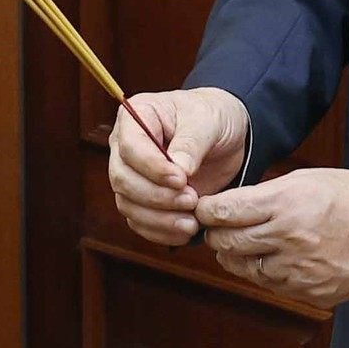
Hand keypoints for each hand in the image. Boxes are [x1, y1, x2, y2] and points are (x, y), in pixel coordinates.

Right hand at [108, 88, 250, 247]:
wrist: (226, 138)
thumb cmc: (213, 119)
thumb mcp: (209, 121)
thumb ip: (192, 143)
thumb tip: (179, 169)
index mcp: (137, 116)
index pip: (130, 146)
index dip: (152, 167)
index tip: (182, 179)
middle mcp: (125, 146)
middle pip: (122, 178)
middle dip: (156, 196)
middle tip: (191, 199)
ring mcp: (131, 174)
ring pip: (127, 204)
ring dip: (158, 219)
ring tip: (192, 221)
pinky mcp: (141, 199)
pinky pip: (138, 221)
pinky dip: (160, 231)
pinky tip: (184, 231)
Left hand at [198, 168, 348, 308]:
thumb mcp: (308, 180)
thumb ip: (268, 194)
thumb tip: (234, 206)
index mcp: (286, 202)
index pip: (226, 210)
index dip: (207, 211)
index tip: (204, 210)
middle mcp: (287, 236)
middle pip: (227, 242)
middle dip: (215, 235)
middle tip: (215, 230)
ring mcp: (297, 268)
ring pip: (244, 268)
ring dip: (235, 258)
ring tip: (237, 248)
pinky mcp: (308, 291)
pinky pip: (270, 285)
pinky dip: (261, 274)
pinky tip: (266, 262)